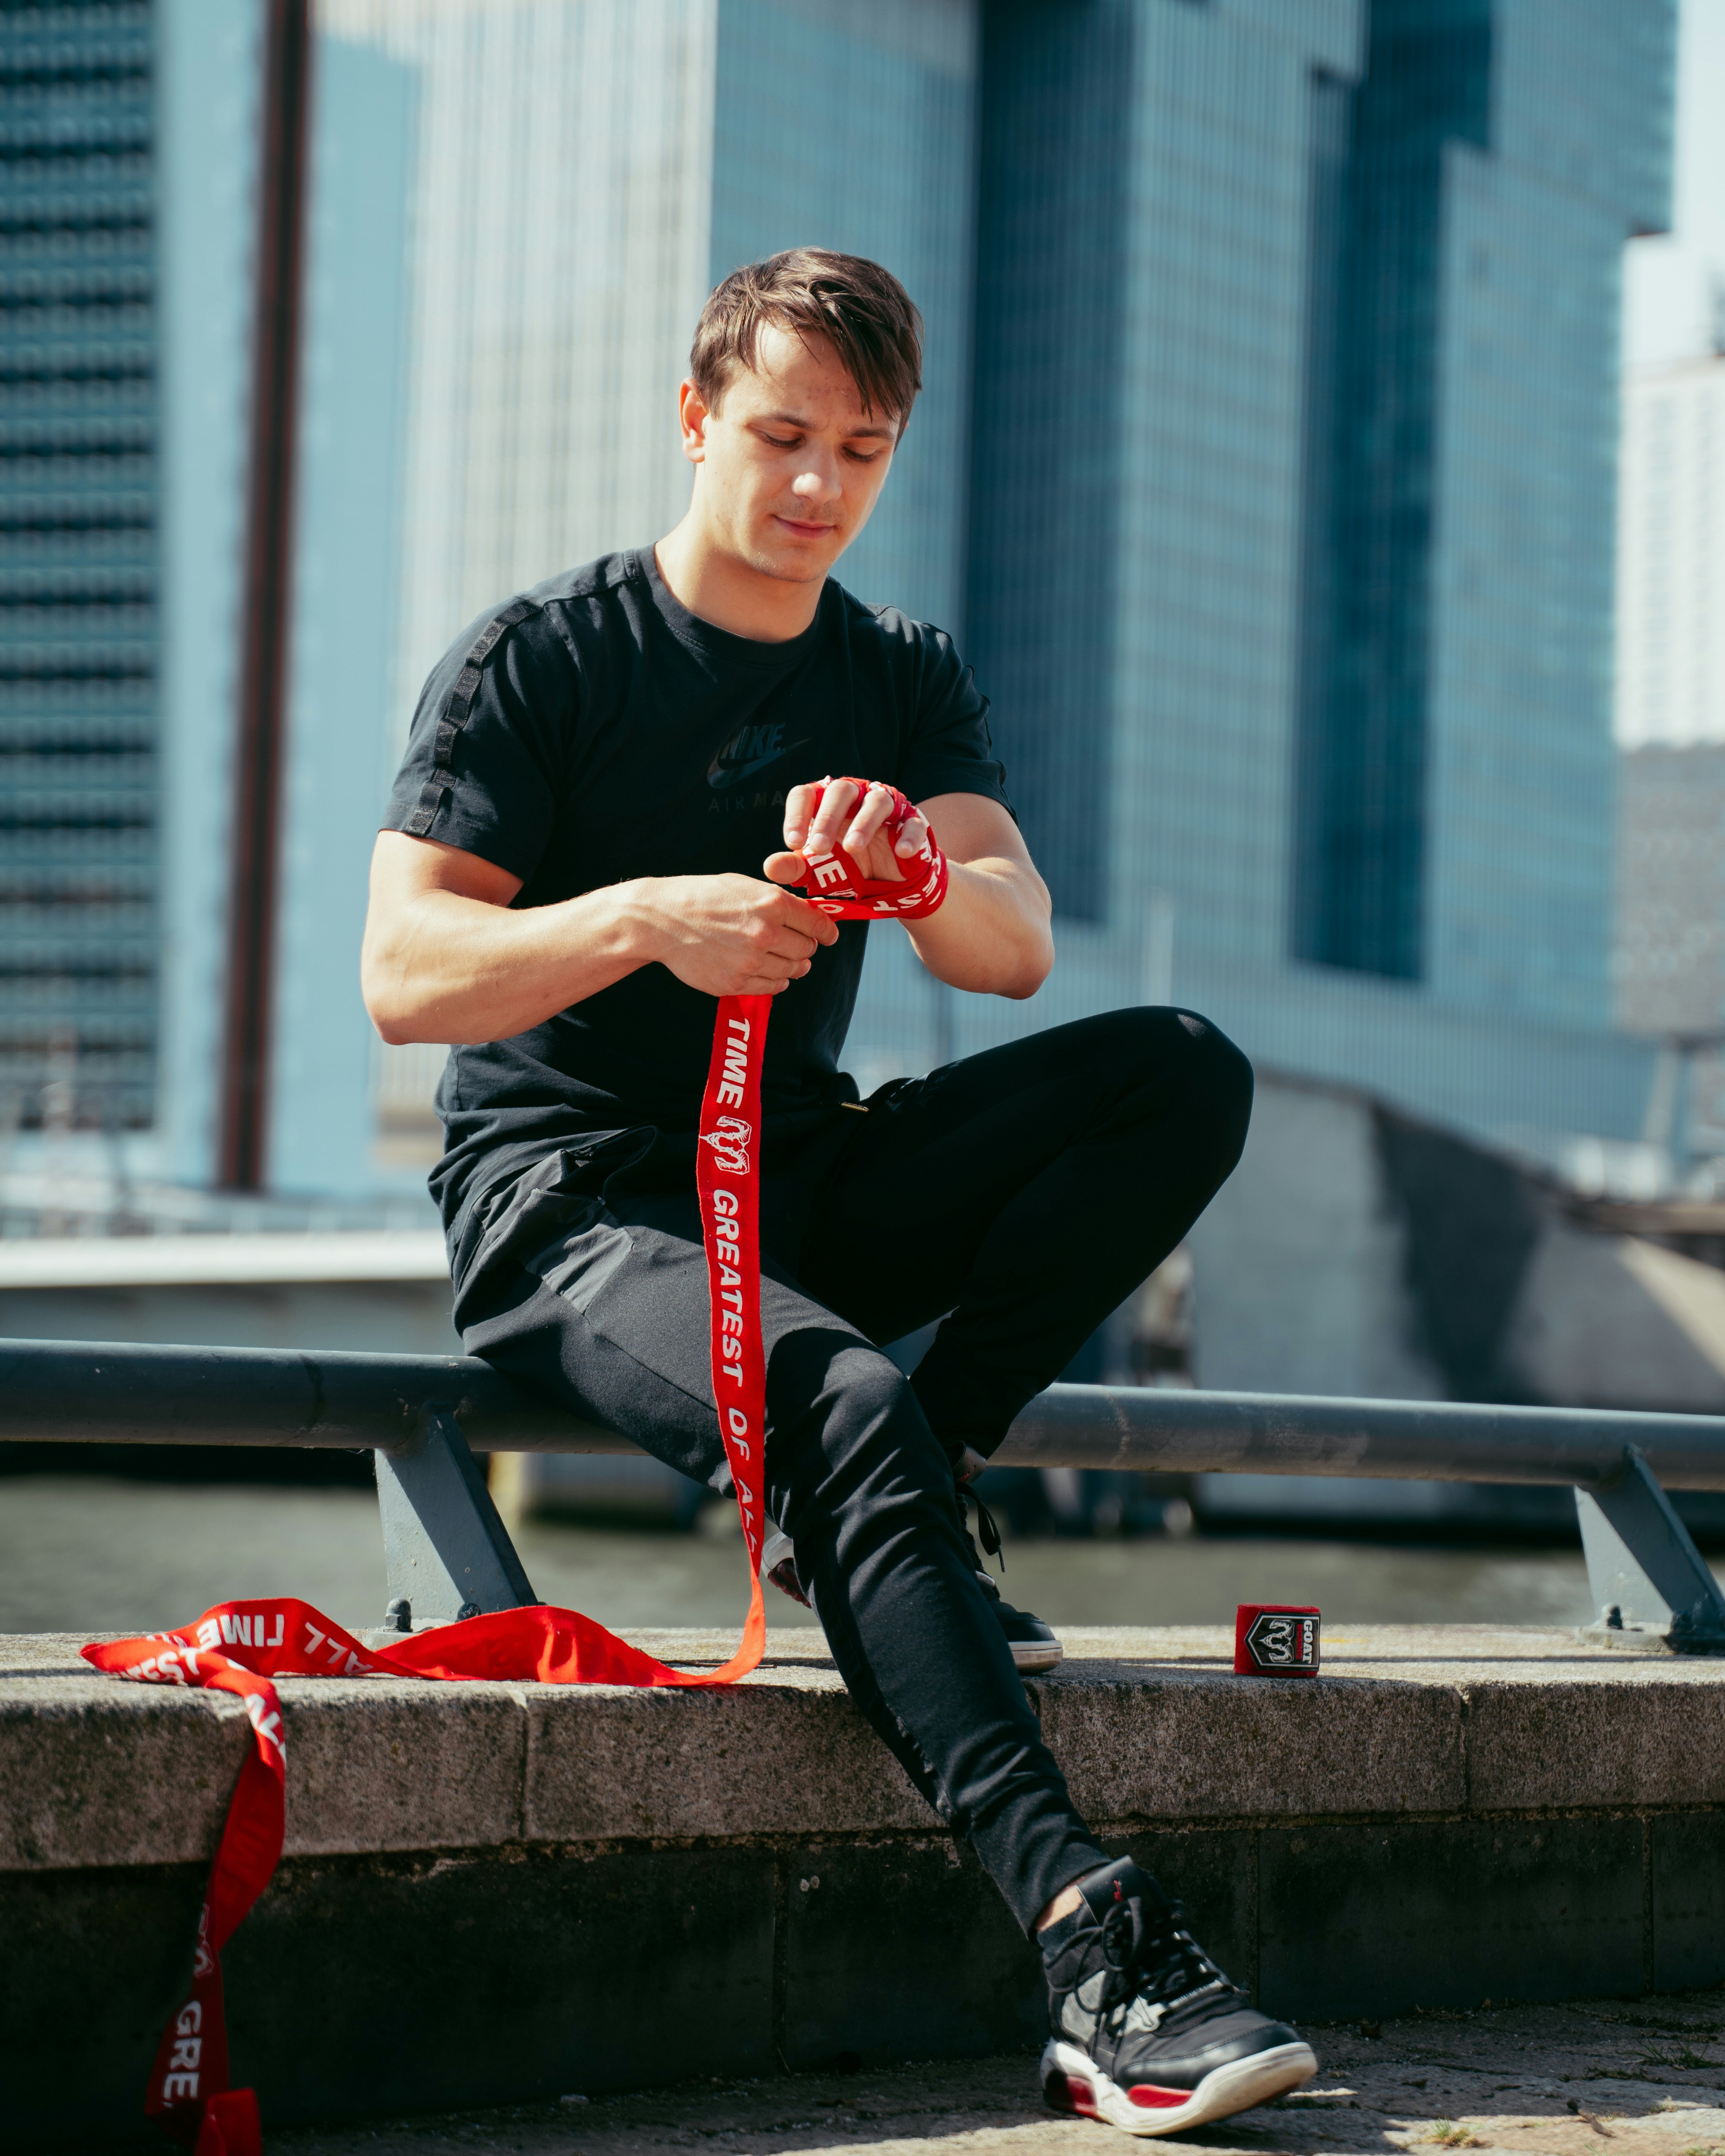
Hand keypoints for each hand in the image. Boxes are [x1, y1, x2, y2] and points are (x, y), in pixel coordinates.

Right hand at [632, 872, 836, 995]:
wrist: (662, 920)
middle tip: (795, 944)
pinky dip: (773, 980)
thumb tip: (807, 915)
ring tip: (778, 957)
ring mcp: (751, 961)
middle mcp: (765, 933)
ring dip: (791, 965)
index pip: (817, 924)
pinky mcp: (736, 983)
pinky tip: (762, 969)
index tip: (829, 936)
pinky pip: (771, 986)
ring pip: (792, 970)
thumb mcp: (744, 886)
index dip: (826, 932)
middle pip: (806, 950)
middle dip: (804, 947)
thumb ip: (777, 901)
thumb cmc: (703, 897)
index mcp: (771, 903)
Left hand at [764, 776, 930, 889]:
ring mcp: (888, 807)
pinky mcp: (914, 822)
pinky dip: (908, 836)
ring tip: (853, 849)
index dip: (797, 815)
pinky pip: (913, 823)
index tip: (793, 844)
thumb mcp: (820, 871)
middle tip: (820, 849)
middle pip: (840, 790)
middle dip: (828, 818)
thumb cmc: (848, 869)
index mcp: (826, 804)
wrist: (889, 885)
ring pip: (877, 800)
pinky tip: (901, 852)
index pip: (806, 794)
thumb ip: (797, 867)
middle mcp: (856, 797)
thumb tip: (770, 867)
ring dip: (864, 823)